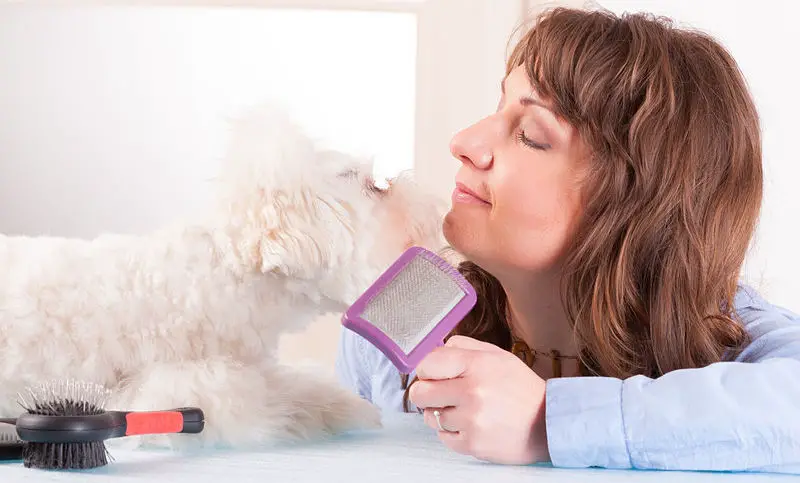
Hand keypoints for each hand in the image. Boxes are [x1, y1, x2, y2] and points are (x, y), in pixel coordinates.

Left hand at [409, 335, 548, 464]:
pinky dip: (452, 431)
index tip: (433, 373)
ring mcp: (471, 420)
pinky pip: (442, 436)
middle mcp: (472, 392)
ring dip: (441, 413)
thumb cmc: (521, 388)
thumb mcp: (497, 355)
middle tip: (441, 392)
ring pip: (430, 416)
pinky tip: (470, 424)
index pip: (426, 363)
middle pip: (420, 392)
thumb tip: (433, 347)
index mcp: (477, 364)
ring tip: (464, 409)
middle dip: (426, 392)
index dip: (426, 369)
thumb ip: (463, 346)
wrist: (548, 424)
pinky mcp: (472, 444)